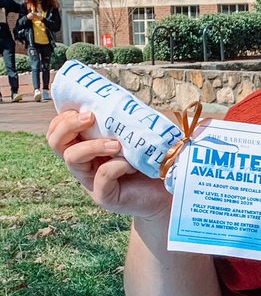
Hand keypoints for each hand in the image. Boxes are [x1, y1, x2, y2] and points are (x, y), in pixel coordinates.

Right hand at [47, 109, 170, 220]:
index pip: (59, 129)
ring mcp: (92, 181)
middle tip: (90, 118)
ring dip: (92, 145)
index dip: (64, 116)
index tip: (86, 107)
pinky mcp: (105, 197)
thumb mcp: (139, 134)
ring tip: (116, 145)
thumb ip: (127, 118)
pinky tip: (133, 165)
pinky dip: (116, 166)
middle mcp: (85, 163)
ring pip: (72, 158)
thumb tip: (124, 99)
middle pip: (55, 142)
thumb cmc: (154, 160)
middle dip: (67, 125)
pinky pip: (101, 176)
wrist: (169, 192)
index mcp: (87, 145)